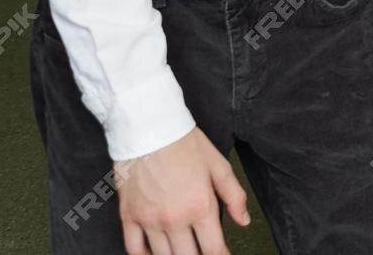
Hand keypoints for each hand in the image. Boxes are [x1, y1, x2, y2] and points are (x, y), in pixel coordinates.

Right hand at [115, 128, 249, 254]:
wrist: (149, 130)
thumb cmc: (185, 145)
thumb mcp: (219, 167)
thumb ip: (234, 197)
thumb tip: (243, 221)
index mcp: (200, 207)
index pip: (213, 250)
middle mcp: (174, 219)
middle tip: (204, 251)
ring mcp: (149, 220)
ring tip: (183, 251)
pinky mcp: (128, 217)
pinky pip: (134, 250)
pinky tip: (156, 254)